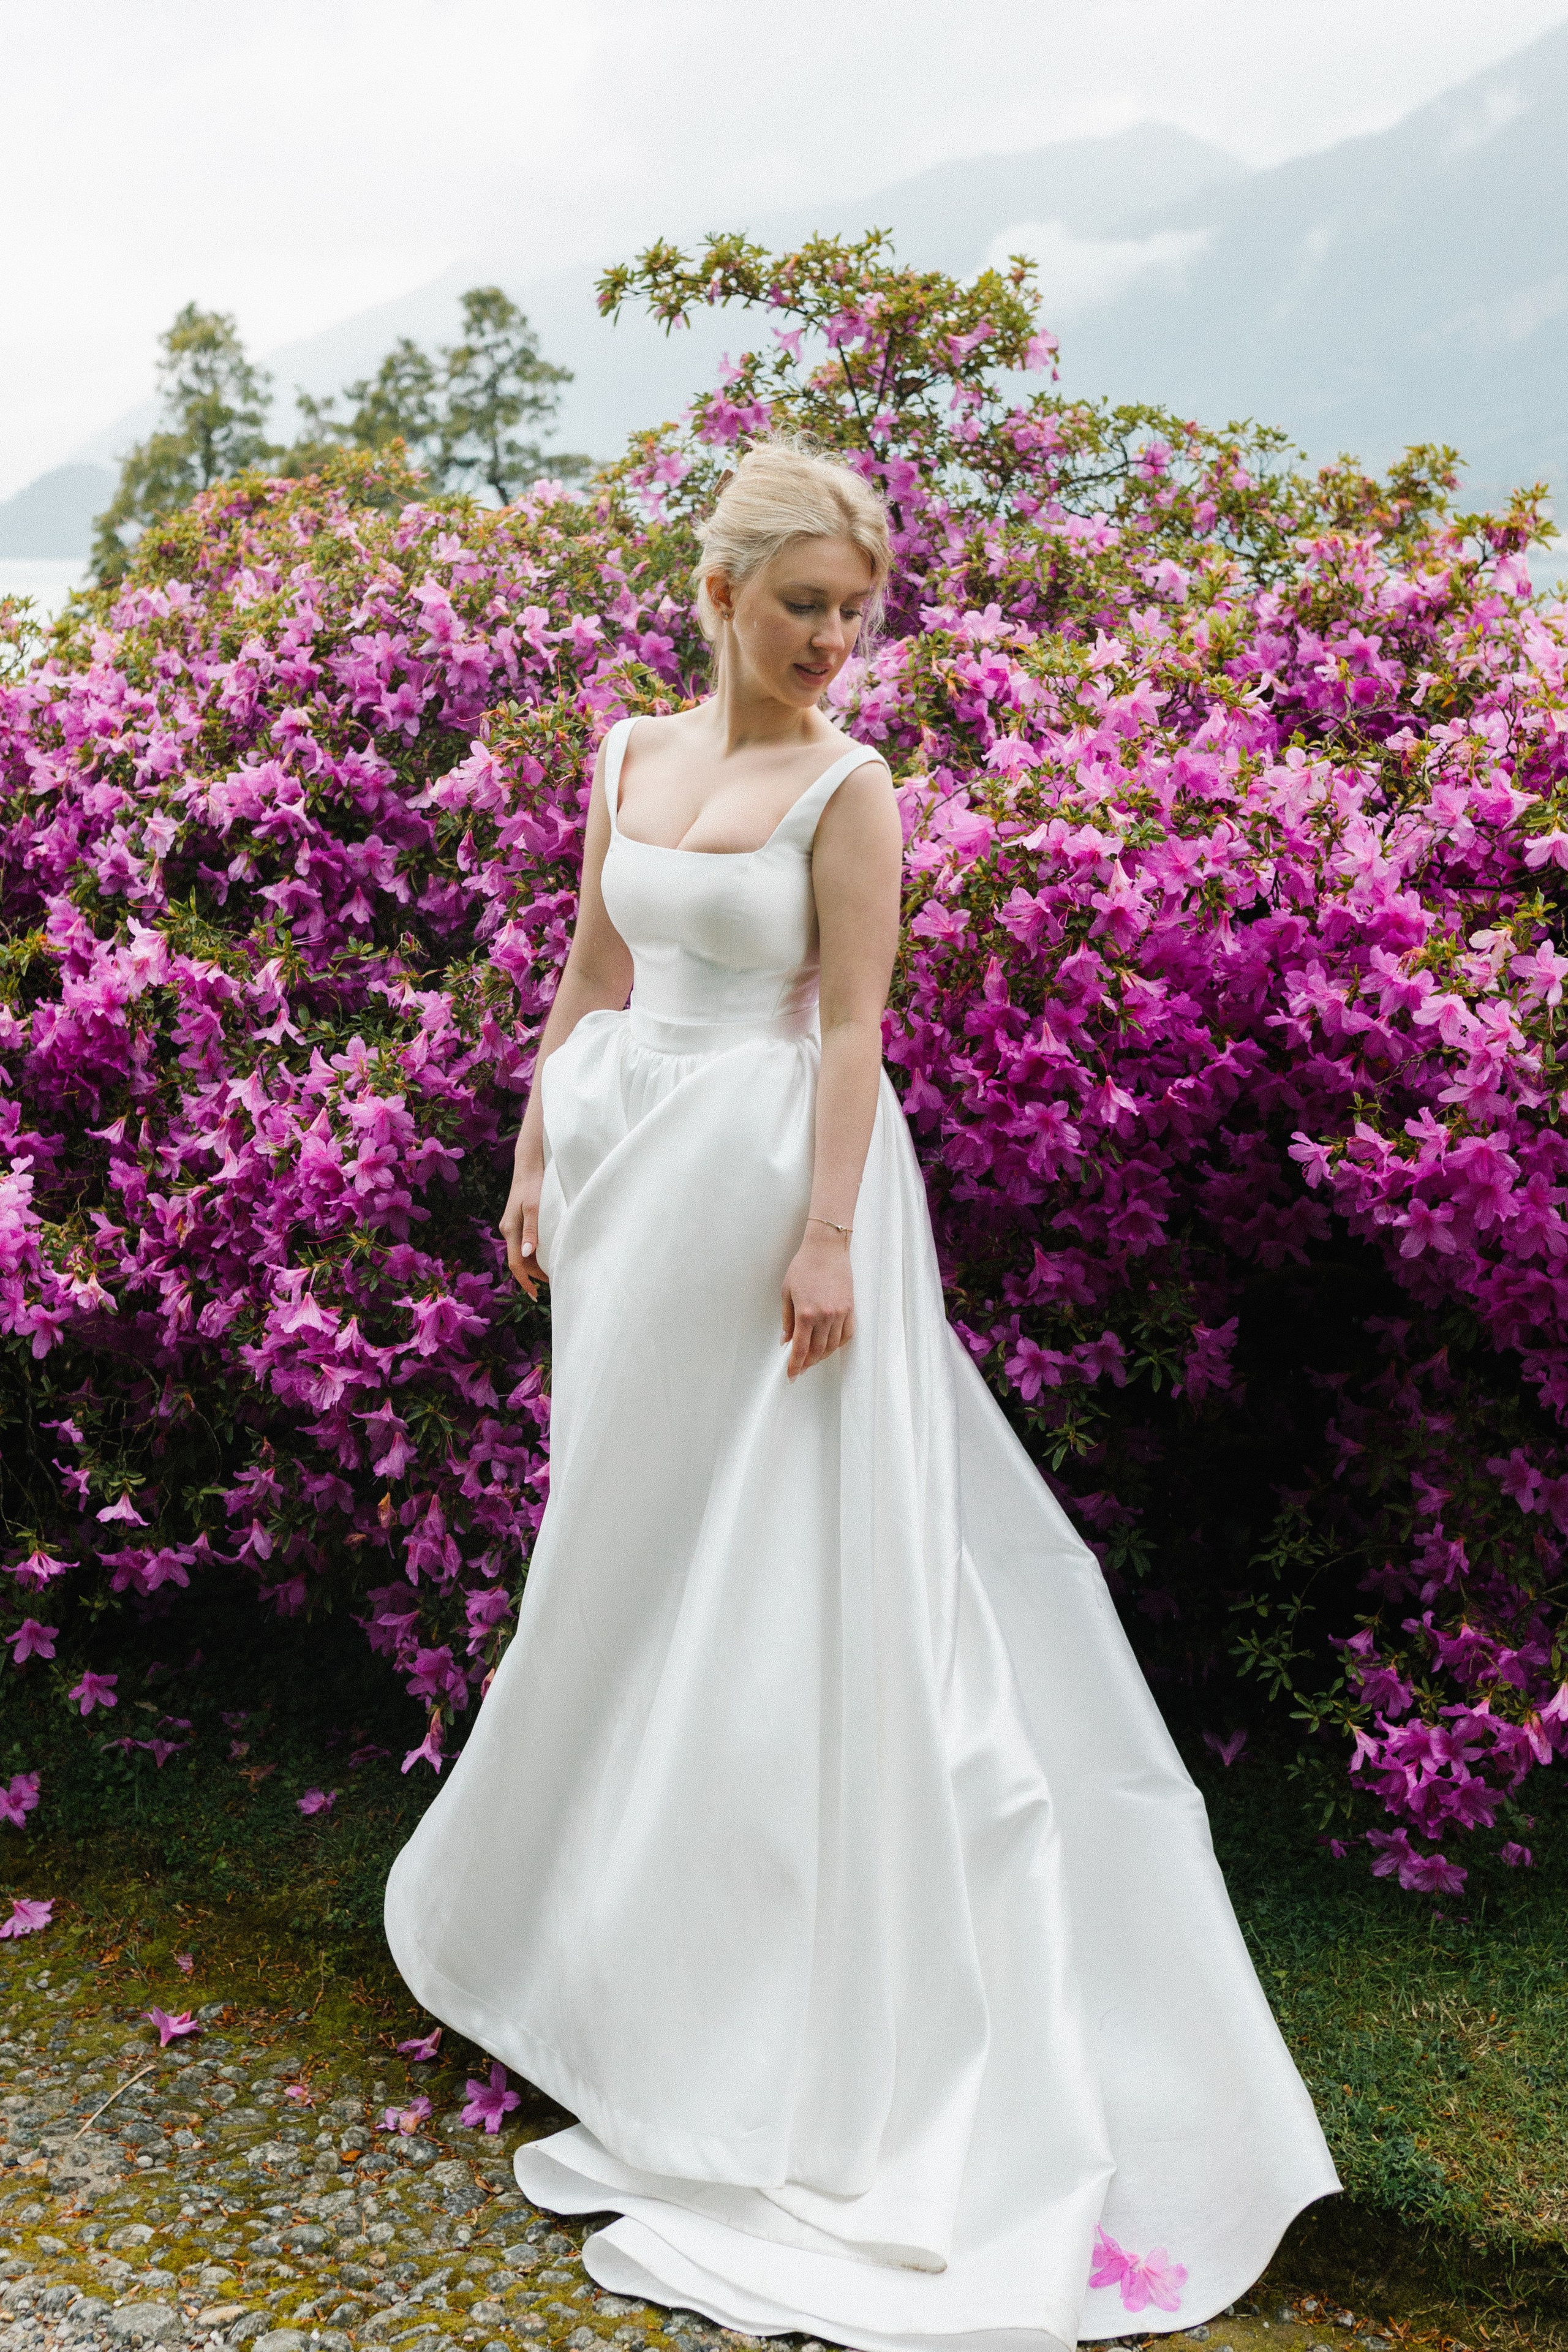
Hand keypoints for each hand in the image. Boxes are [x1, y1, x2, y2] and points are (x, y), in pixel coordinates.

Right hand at [500, 1160, 545, 1298]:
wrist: (529, 1167)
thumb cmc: (534, 1186)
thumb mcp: (535, 1208)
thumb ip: (531, 1231)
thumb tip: (528, 1254)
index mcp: (511, 1230)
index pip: (516, 1264)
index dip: (525, 1281)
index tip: (535, 1294)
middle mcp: (508, 1230)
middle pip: (520, 1260)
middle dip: (534, 1274)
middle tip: (554, 1280)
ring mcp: (512, 1226)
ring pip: (522, 1252)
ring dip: (535, 1263)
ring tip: (553, 1269)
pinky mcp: (517, 1221)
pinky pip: (524, 1243)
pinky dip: (534, 1252)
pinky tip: (547, 1253)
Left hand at [781, 1227, 853, 1379]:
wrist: (827, 1249)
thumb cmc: (804, 1267)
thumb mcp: (787, 1293)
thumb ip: (787, 1320)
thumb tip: (786, 1340)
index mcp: (805, 1314)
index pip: (800, 1349)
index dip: (795, 1365)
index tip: (791, 1375)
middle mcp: (824, 1317)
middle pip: (817, 1351)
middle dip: (807, 1363)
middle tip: (800, 1368)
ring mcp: (840, 1314)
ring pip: (832, 1346)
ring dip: (822, 1356)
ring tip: (813, 1358)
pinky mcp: (850, 1309)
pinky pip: (846, 1335)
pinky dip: (838, 1344)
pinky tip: (830, 1346)